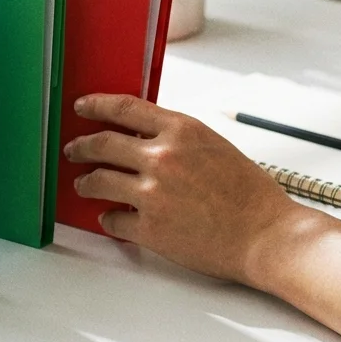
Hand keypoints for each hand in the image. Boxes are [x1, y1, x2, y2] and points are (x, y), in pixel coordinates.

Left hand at [65, 93, 308, 282]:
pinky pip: (112, 220)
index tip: (82, 107)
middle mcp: (162, 158)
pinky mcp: (150, 229)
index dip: (97, 105)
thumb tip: (143, 140)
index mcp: (182, 131)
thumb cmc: (249, 194)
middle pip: (102, 143)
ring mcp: (152, 194)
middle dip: (81, 146)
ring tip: (83, 185)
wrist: (267, 236)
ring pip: (98, 181)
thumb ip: (177, 140)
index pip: (125, 108)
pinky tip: (111, 218)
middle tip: (73, 150)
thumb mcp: (214, 147)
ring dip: (86, 183)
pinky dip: (109, 219)